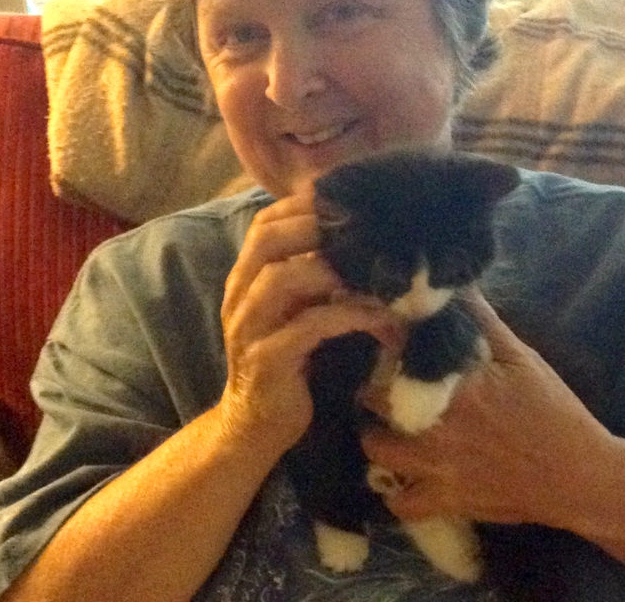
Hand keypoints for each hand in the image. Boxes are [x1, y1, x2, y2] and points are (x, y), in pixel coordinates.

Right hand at [218, 188, 402, 453]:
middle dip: (316, 225)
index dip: (302, 206)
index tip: (348, 198)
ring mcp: (249, 328)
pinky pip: (309, 326)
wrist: (255, 426)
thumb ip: (315, 280)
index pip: (265, 224)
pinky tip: (383, 319)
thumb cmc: (289, 364)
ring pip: (282, 278)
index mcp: (246, 280)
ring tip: (378, 273)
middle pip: (267, 240)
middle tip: (365, 227)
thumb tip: (366, 245)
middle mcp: (240, 297)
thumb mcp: (299, 313)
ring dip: (333, 269)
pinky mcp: (267, 361)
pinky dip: (349, 316)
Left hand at [361, 289, 615, 528]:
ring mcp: (437, 468)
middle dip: (371, 395)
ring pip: (376, 452)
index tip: (384, 348)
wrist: (578, 475)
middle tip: (380, 390)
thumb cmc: (553, 412)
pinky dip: (396, 492)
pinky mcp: (446, 501)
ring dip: (376, 439)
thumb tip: (456, 284)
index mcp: (453, 386)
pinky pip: (400, 503)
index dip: (382, 352)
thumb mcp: (521, 358)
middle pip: (372, 405)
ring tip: (387, 429)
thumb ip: (483, 322)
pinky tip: (405, 477)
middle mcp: (435, 426)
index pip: (393, 359)